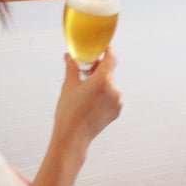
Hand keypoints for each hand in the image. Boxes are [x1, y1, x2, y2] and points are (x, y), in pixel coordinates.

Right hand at [53, 47, 121, 162]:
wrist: (73, 138)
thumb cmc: (68, 112)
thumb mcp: (69, 86)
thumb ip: (72, 67)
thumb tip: (69, 56)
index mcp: (102, 80)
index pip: (111, 58)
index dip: (108, 50)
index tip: (103, 47)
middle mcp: (114, 90)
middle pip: (108, 72)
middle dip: (98, 69)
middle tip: (84, 71)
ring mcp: (117, 101)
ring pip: (110, 85)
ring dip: (101, 83)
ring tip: (85, 90)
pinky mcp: (117, 111)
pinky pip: (112, 96)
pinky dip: (104, 94)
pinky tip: (90, 101)